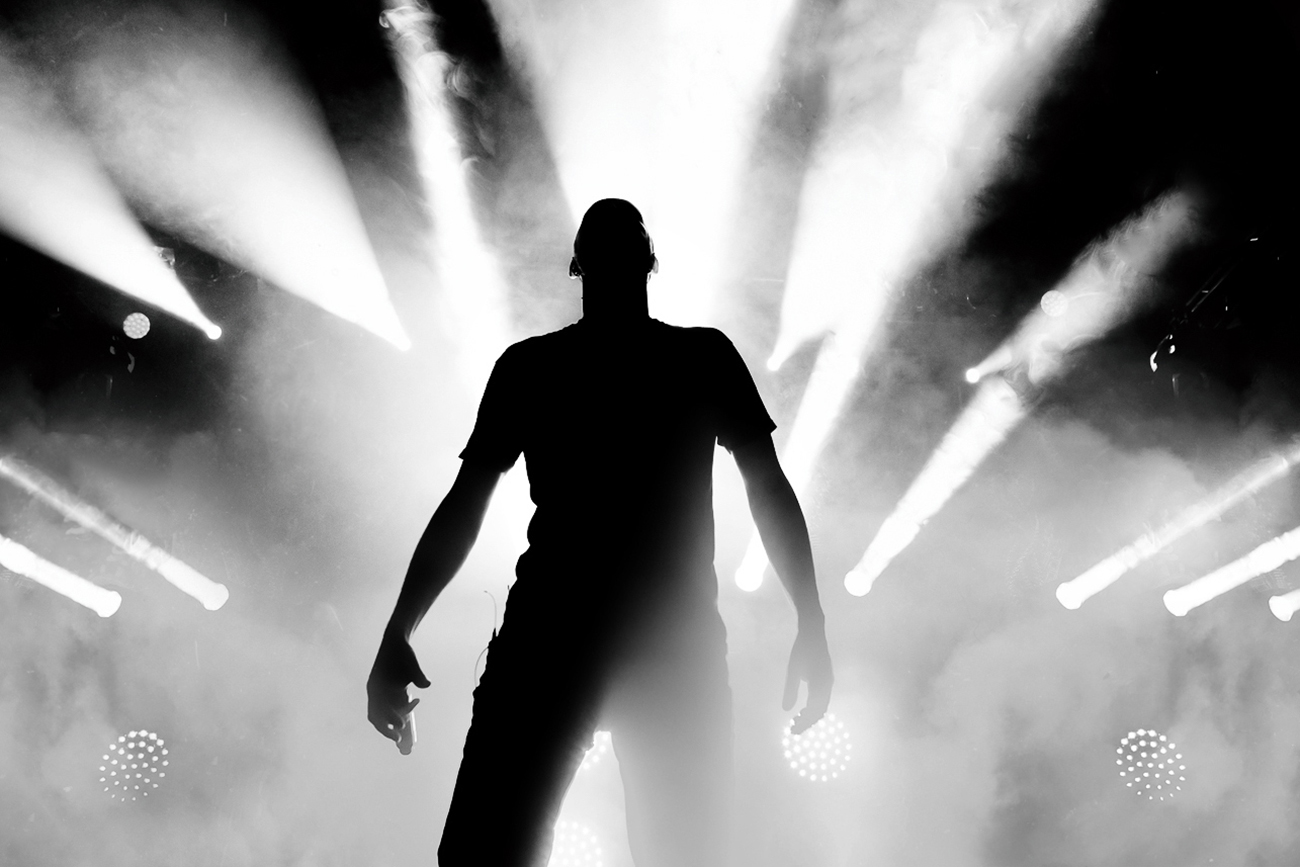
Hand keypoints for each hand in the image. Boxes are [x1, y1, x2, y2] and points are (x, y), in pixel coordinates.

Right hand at [367, 631, 430, 751]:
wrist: (395, 640)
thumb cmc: (402, 652)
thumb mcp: (411, 662)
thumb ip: (417, 674)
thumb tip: (427, 684)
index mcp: (377, 686)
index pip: (378, 710)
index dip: (388, 721)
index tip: (402, 726)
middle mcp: (374, 691)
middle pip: (375, 716)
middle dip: (386, 729)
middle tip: (400, 738)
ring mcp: (377, 692)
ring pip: (379, 714)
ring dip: (389, 723)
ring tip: (403, 730)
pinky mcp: (382, 691)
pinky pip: (385, 707)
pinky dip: (394, 712)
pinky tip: (412, 705)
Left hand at [783, 622, 832, 734]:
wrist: (813, 633)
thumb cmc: (801, 650)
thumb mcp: (793, 671)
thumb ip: (791, 691)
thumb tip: (786, 710)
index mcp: (821, 686)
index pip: (813, 712)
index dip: (804, 723)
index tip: (793, 731)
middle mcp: (828, 686)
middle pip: (819, 711)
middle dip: (807, 722)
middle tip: (793, 730)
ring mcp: (828, 682)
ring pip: (822, 706)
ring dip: (810, 715)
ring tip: (796, 720)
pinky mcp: (826, 679)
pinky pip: (822, 698)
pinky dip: (813, 707)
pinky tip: (803, 708)